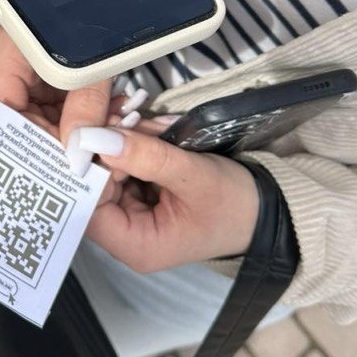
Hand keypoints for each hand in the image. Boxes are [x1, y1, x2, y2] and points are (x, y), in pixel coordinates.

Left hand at [0, 28, 258, 269]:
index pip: (87, 206)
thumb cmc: (235, 204)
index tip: (98, 130)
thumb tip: (98, 136)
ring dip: (122, 138)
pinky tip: (147, 122)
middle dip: (108, 146)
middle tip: (124, 112)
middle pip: (94, 184)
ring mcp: (131, 213)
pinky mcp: (140, 192)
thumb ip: (147, 157)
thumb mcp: (194, 177)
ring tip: (142, 116)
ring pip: (108, 168)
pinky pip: (124, 163)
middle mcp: (126, 234)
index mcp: (135, 245)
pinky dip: (134, 141)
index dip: (88, 168)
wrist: (268, 210)